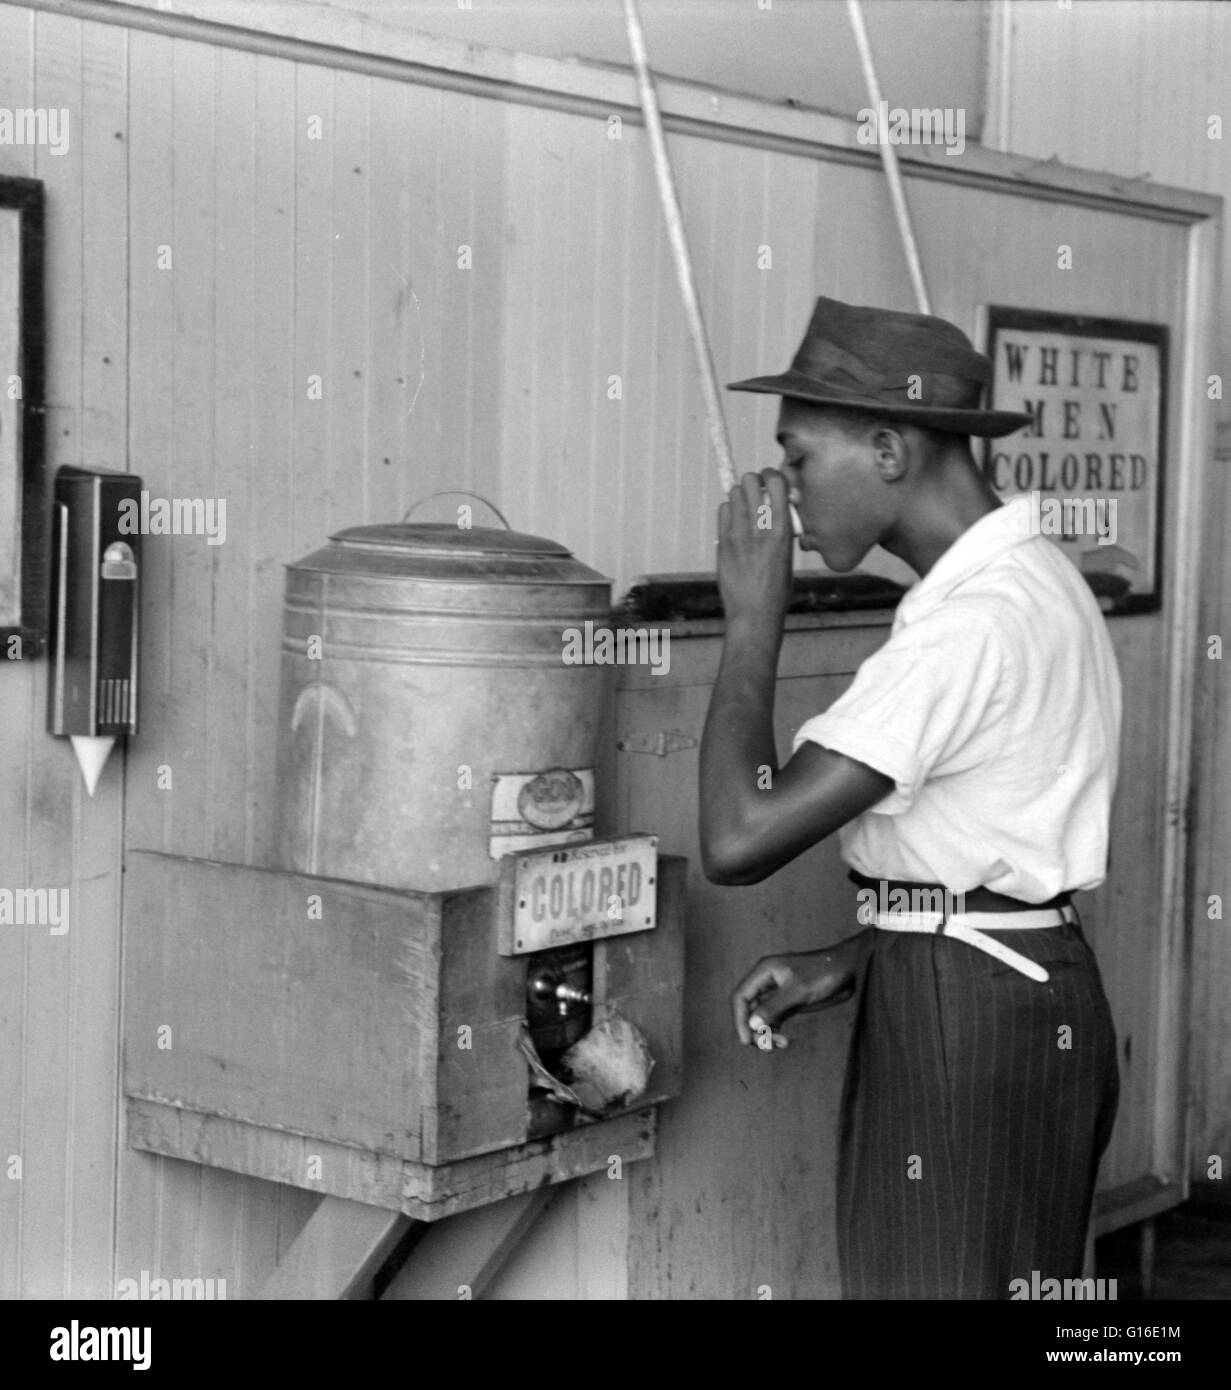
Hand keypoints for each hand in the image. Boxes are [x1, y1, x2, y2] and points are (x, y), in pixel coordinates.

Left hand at [716, 469, 793, 625]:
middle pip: (750, 481)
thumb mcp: (788, 554)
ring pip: (734, 493)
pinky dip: (728, 511)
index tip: (772, 482)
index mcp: (783, 529)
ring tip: (745, 510)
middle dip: (753, 482)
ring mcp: (739, 534)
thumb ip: (782, 527)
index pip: (776, 482)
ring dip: (740, 496)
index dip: (772, 476)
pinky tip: (735, 524)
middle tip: (756, 493)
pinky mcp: (723, 542)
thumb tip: (776, 505)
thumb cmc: (777, 588)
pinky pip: (723, 511)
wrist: (755, 613)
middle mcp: (760, 527)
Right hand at [731, 932, 871, 1048]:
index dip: (739, 1020)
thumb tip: (752, 1024)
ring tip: (782, 1044)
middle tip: (768, 1046)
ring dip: (766, 1033)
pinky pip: (774, 1019)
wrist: (849, 970)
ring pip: (761, 1017)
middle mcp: (767, 982)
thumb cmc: (824, 973)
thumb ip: (773, 1007)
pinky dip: (776, 1031)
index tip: (746, 1041)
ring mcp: (778, 993)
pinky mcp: (789, 1002)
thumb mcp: (797, 990)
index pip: (741, 997)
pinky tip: (785, 1041)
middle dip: (755, 1030)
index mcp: (764, 972)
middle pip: (748, 1010)